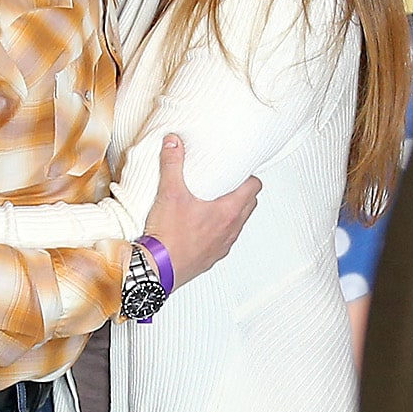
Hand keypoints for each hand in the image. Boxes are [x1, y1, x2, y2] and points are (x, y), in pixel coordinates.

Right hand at [143, 135, 258, 287]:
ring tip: (214, 202)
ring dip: (232, 212)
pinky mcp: (211, 258)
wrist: (157, 269)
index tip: (239, 171)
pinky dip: (219, 230)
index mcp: (228, 211)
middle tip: (227, 183)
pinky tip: (201, 225)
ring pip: (238, 224)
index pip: (254, 188)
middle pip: (250, 205)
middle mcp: (230, 230)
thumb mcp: (169, 192)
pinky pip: (223, 240)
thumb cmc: (168, 236)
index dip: (249, 177)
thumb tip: (174, 143)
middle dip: (243, 192)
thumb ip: (173, 164)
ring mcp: (223, 245)